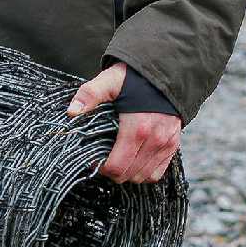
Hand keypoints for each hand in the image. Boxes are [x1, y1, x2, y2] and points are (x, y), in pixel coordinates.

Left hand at [66, 62, 181, 183]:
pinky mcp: (173, 145)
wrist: (166, 70)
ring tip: (117, 159)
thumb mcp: (110, 80)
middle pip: (128, 175)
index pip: (117, 167)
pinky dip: (144, 172)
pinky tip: (133, 160)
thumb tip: (72, 111)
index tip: (94, 157)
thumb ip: (90, 94)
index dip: (101, 167)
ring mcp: (166, 144)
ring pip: (143, 177)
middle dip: (113, 171)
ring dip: (128, 173)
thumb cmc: (135, 77)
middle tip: (104, 158)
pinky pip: (157, 172)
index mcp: (137, 128)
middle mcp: (155, 140)